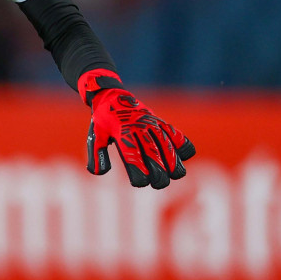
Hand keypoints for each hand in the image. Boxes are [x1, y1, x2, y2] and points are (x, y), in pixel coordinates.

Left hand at [79, 69, 195, 188]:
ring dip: (173, 160)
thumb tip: (98, 173)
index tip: (142, 182)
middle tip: (160, 184)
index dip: (138, 170)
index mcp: (121, 133)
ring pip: (166, 143)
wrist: (112, 96)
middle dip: (159, 170)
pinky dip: (182, 142)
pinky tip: (186, 156)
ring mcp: (151, 124)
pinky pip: (174, 132)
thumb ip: (97, 154)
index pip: (132, 155)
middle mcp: (139, 128)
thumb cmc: (102, 120)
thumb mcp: (95, 135)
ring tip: (177, 175)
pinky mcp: (159, 122)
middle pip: (153, 152)